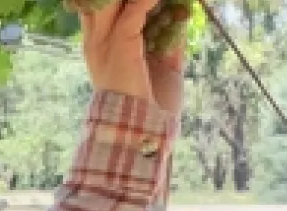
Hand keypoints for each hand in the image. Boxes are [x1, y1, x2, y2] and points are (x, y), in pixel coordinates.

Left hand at [75, 0, 188, 117]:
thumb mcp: (120, 40)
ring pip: (156, 16)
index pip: (108, 3)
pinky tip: (186, 8)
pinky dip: (182, 19)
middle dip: (146, 1)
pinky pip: (176, 35)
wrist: (140, 122)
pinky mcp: (169, 61)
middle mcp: (122, 37)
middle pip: (132, 6)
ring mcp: (147, 49)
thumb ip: (133, 12)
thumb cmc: (120, 80)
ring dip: (166, 5)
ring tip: (174, 0)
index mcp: (100, 34)